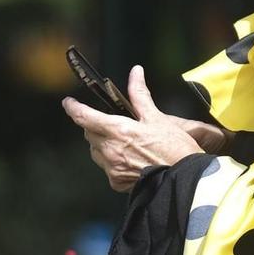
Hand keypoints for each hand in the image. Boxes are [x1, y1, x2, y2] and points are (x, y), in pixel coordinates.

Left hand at [62, 64, 206, 191]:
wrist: (184, 178)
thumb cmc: (174, 148)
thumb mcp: (157, 117)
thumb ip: (140, 95)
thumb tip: (135, 73)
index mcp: (118, 130)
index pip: (84, 117)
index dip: (73, 108)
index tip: (69, 103)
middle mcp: (110, 150)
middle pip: (89, 134)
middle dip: (95, 126)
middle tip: (112, 124)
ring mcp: (112, 168)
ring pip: (96, 152)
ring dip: (104, 145)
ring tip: (126, 144)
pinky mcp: (117, 182)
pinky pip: (107, 168)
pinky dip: (114, 162)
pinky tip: (131, 160)